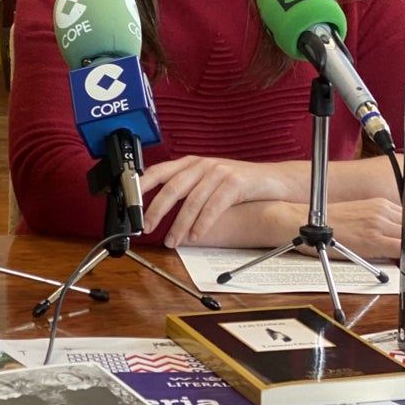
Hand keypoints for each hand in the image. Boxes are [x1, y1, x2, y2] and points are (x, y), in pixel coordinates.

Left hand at [138, 155, 302, 247]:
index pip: (159, 171)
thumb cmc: (239, 185)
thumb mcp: (208, 182)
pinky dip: (202, 223)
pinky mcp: (236, 182)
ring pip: (192, 200)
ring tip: (172, 241)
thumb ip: (187, 190)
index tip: (129, 204)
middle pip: (172, 187)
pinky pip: (214, 205)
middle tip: (146, 228)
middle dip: (156, 209)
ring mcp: (219, 172)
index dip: (142, 186)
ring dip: (179, 224)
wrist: (275, 180)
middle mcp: (203, 164)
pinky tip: (195, 236)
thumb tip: (159, 209)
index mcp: (191, 163)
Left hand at [303, 197, 402, 259]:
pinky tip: (398, 227)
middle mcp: (379, 221)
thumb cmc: (332, 243)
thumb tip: (402, 259)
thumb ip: (384, 257)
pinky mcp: (377, 201)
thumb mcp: (360, 259)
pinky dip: (403, 220)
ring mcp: (379, 209)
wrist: (314, 224)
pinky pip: (400, 210)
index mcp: (375, 239)